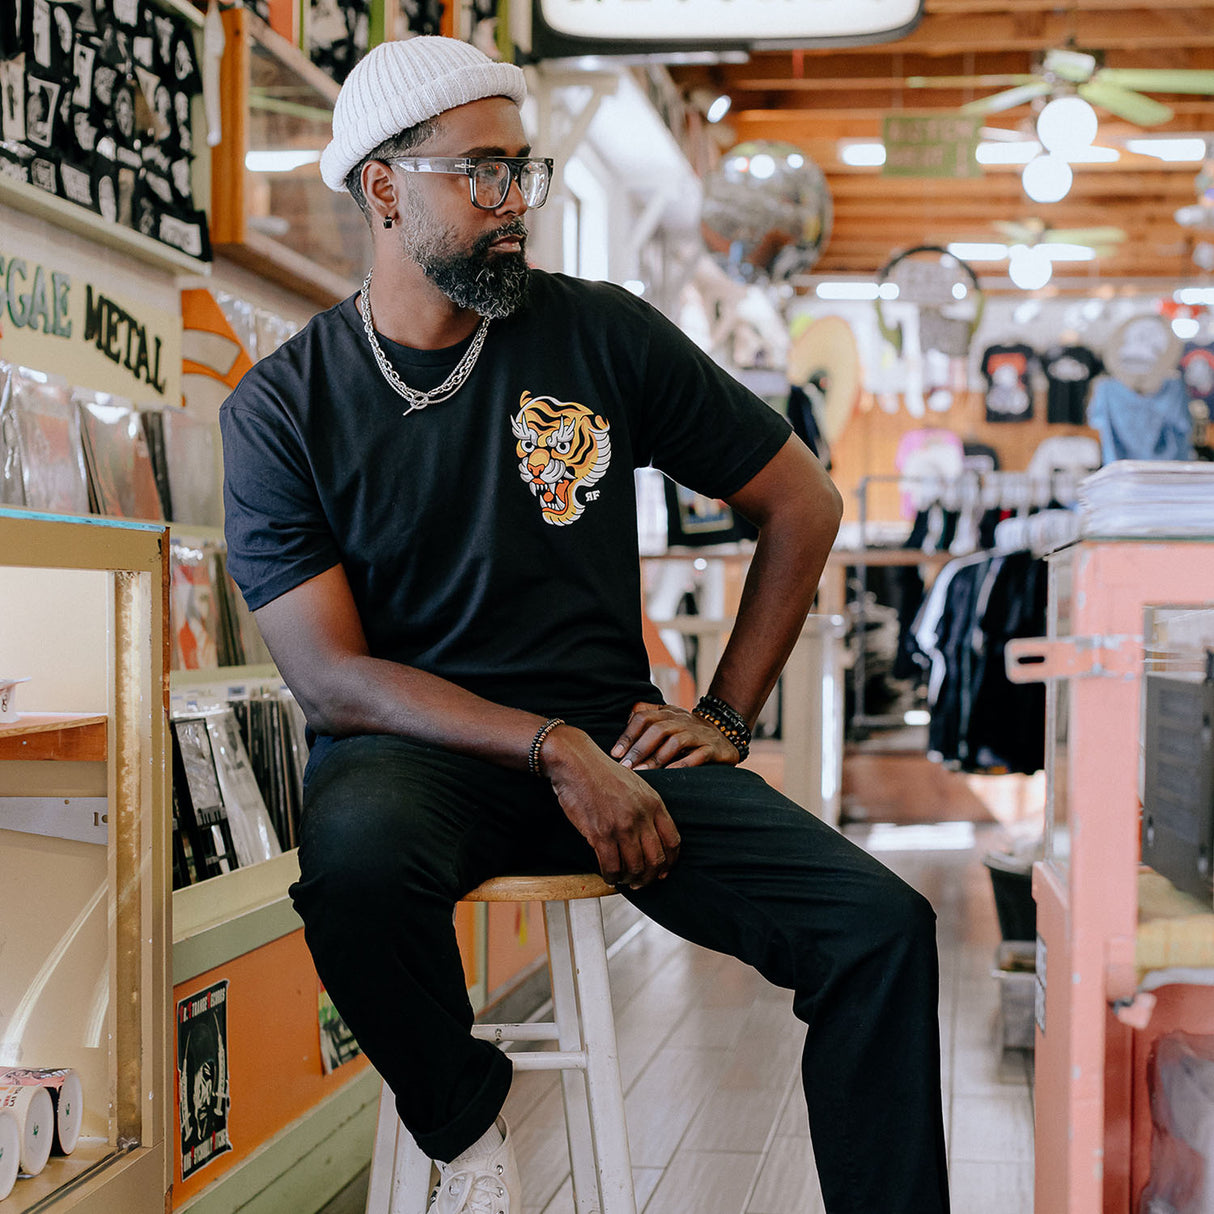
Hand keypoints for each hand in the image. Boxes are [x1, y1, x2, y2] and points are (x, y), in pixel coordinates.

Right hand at [541, 726, 680, 888]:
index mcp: (654, 803)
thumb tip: (651, 838)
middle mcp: (641, 817)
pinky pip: (612, 866)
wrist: (576, 763)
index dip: (669, 862)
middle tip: (641, 881)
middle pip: (656, 860)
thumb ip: (647, 809)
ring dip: (630, 879)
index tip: (662, 870)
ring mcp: (621, 826)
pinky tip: (609, 876)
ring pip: (635, 867)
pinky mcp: (600, 834)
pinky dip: (612, 877)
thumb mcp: (637, 785)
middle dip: (650, 876)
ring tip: (624, 879)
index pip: (673, 842)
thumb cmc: (603, 773)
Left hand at [610, 702, 740, 770]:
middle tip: (625, 766)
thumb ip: (646, 722)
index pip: (644, 717)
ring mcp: (699, 734)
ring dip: (656, 758)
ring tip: (642, 772)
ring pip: (675, 741)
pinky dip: (682, 765)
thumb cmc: (688, 735)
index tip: (615, 753)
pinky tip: (669, 775)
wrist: (726, 737)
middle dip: (639, 748)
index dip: (628, 734)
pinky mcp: (713, 749)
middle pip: (657, 729)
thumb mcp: (668, 724)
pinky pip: (697, 756)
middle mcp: (683, 720)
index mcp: (668, 713)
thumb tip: (622, 733)